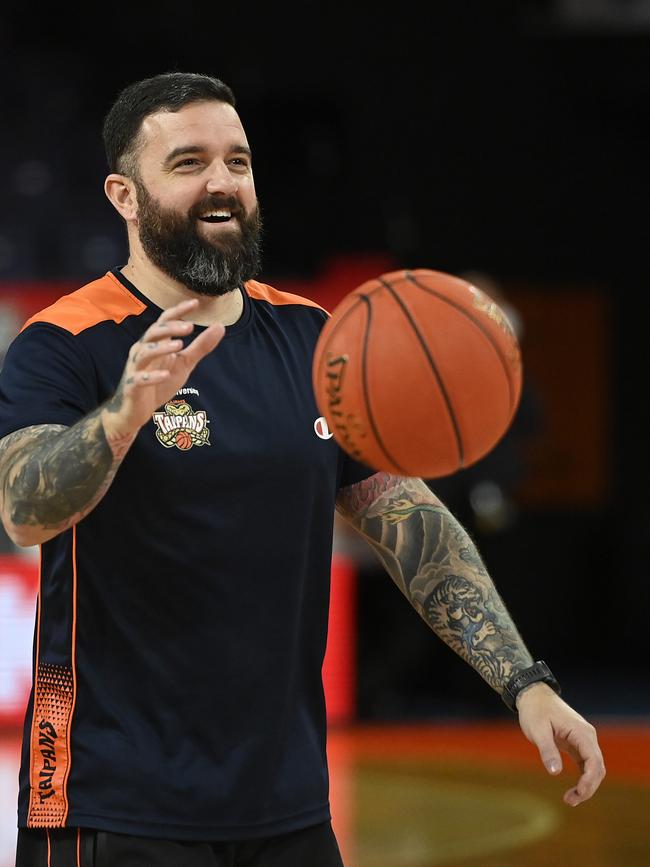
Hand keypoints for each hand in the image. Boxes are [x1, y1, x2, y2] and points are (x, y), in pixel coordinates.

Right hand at [102, 299, 224, 438]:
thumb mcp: (184, 363)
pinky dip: (152, 377)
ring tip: (179, 346)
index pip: (164, 321)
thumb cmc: (159, 382)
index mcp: (155, 343)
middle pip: (153, 333)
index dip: (178, 311)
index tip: (195, 303)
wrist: (136, 410)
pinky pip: (140, 379)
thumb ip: (200, 346)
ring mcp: (136, 369)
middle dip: (170, 328)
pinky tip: (165, 375)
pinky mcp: (132, 387)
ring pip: (144, 353)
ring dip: (161, 348)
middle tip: (190, 327)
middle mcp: (142, 351)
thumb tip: (220, 326)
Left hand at [516, 682, 605, 805]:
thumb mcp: (538, 730)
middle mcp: (587, 736)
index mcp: (581, 732)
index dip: (589, 780)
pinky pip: (585, 764)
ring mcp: (583, 740)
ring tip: (570, 799)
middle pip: (597, 767)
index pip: (594, 760)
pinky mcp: (577, 743)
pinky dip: (583, 778)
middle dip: (588, 787)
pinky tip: (574, 789)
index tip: (578, 793)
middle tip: (570, 801)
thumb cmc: (535, 710)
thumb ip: (547, 750)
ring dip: (586, 785)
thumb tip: (555, 772)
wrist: (533, 695)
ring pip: (593, 768)